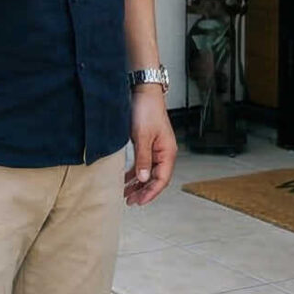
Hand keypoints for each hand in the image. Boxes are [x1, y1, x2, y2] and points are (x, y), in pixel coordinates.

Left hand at [126, 83, 176, 205]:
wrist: (144, 92)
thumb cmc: (147, 110)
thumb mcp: (142, 136)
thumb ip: (143, 159)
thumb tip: (143, 179)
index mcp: (167, 152)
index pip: (161, 180)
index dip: (150, 192)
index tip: (139, 202)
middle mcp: (164, 153)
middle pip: (155, 178)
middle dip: (143, 191)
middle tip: (130, 202)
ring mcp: (156, 149)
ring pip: (148, 172)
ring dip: (138, 184)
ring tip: (126, 194)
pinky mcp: (147, 144)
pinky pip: (142, 164)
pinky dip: (134, 173)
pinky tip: (125, 179)